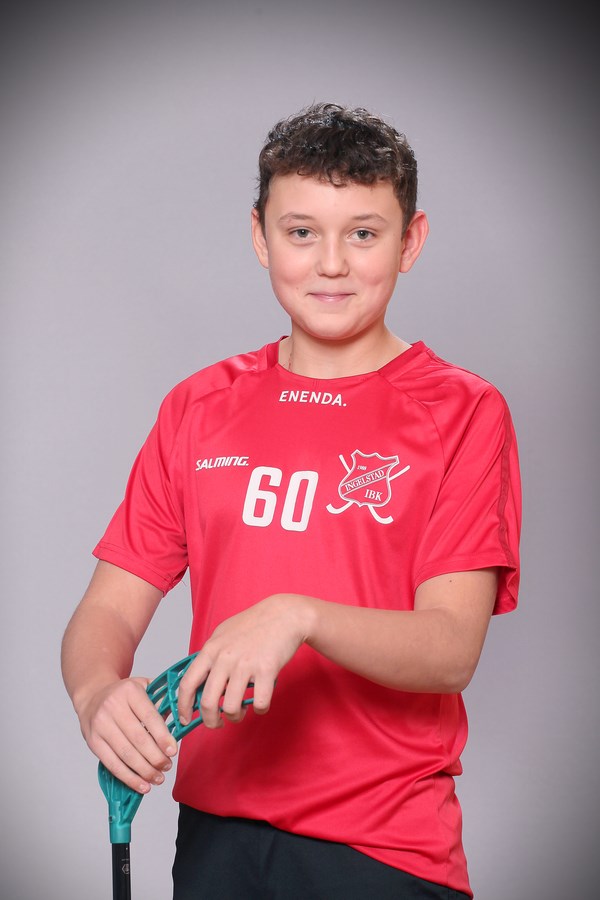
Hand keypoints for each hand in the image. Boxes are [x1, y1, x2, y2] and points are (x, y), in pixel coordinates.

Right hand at [77, 677, 177, 793]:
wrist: (92, 695)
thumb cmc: (122, 694)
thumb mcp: (142, 687)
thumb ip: (160, 700)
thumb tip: (177, 720)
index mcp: (130, 691)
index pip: (149, 716)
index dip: (162, 736)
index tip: (172, 751)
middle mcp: (113, 707)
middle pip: (138, 738)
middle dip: (155, 757)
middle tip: (167, 766)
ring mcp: (101, 725)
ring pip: (126, 754)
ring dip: (144, 770)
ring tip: (158, 778)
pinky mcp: (93, 741)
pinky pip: (112, 764)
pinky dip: (129, 777)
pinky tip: (141, 784)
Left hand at [177, 594, 312, 728]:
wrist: (284, 614)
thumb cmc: (253, 624)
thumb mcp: (222, 634)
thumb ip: (209, 656)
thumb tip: (197, 682)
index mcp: (211, 649)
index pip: (187, 684)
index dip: (183, 707)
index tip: (185, 719)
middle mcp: (225, 658)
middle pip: (208, 702)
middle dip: (210, 721)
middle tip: (217, 723)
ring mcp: (246, 664)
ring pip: (231, 708)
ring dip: (235, 716)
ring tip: (240, 710)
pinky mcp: (267, 670)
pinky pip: (259, 704)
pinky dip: (259, 709)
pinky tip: (260, 703)